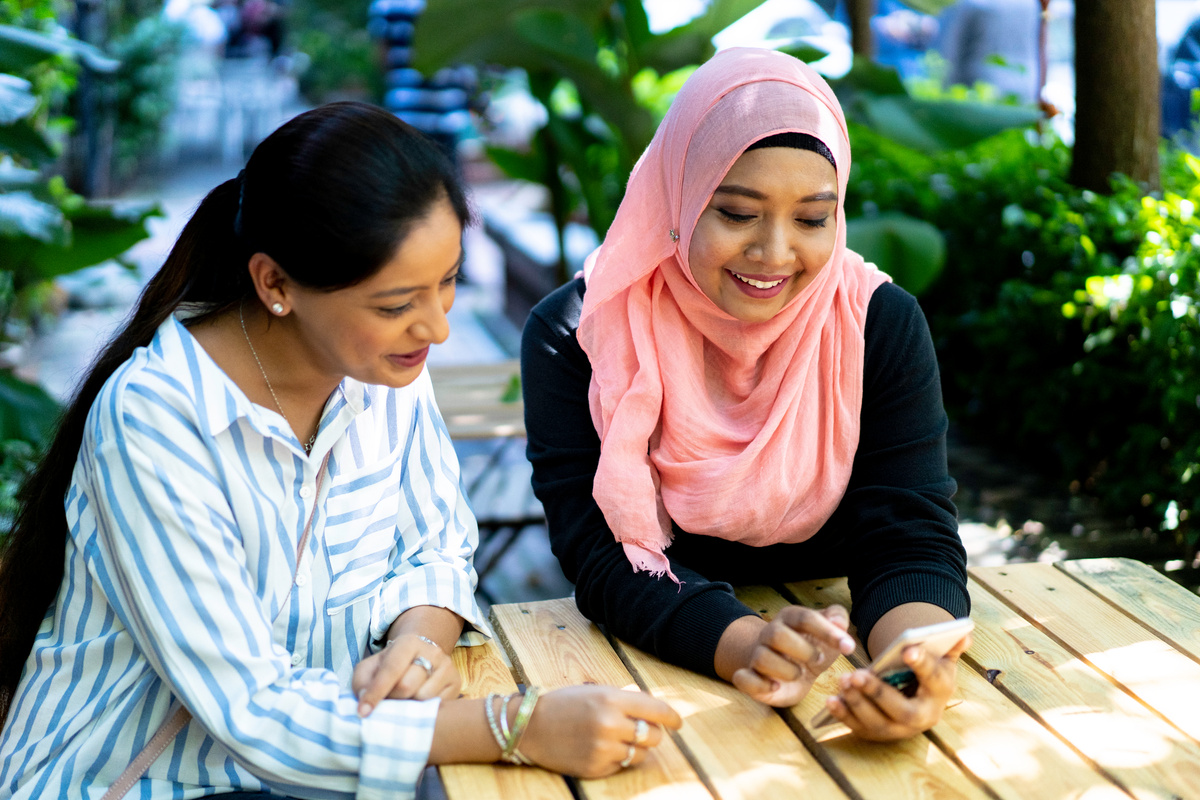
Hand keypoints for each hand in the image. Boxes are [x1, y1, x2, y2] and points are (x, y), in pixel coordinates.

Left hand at [352, 634, 460, 715]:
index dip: (375, 692)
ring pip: (422, 699)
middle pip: (406, 686)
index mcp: (408, 643)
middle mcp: (432, 652)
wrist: (422, 656)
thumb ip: (362, 682)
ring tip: (403, 701)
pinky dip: (423, 711)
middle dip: (391, 699)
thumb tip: (366, 702)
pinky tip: (417, 705)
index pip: (391, 669)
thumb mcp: (371, 667)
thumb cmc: (391, 665)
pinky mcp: (456, 683)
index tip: (363, 712)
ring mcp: (447, 667)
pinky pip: (437, 706)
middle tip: (387, 702)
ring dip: (407, 706)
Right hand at [516, 686, 681, 778]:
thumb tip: (656, 711)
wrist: (530, 727)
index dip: (672, 717)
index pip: (656, 709)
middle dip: (652, 733)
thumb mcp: (595, 691)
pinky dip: (618, 759)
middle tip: (640, 730)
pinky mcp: (596, 768)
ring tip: (620, 740)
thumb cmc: (564, 704)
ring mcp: (603, 748)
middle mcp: (609, 724)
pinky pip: (622, 766)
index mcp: (611, 699)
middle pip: (653, 735)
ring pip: (641, 754)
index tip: (678, 723)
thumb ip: (625, 699)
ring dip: (637, 748)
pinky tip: (601, 749)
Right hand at [732, 605, 855, 706]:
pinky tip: (776, 686)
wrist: (789, 670)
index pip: (805, 618)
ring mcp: (757, 656)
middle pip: (777, 635)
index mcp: (789, 619)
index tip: (848, 647)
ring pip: (761, 658)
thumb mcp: (828, 633)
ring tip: (800, 674)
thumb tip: (839, 621)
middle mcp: (770, 634)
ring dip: (786, 670)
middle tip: (819, 659)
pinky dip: (759, 684)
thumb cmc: (811, 647)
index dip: (827, 631)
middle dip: (803, 650)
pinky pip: (743, 678)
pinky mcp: (751, 678)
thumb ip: (837, 619)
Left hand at [822, 633, 971, 740]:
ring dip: (858, 702)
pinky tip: (831, 700)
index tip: (908, 649)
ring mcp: (899, 730)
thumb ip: (950, 645)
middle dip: (878, 693)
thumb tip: (964, 632)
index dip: (923, 664)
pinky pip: (859, 727)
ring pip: (878, 723)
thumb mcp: (941, 659)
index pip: (934, 679)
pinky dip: (844, 715)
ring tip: (843, 680)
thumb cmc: (927, 674)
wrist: (917, 699)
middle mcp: (922, 718)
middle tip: (857, 674)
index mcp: (941, 694)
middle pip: (902, 710)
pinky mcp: (877, 734)